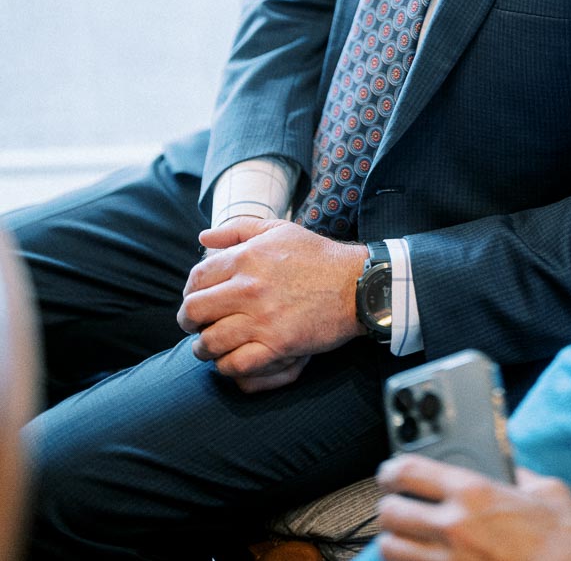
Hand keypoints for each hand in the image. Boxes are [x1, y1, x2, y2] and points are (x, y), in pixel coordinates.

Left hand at [177, 218, 366, 392]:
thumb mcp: (278, 230)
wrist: (356, 284)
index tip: (195, 300)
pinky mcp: (278, 345)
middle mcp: (249, 287)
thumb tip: (203, 237)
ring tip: (209, 346)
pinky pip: (235, 365)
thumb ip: (237, 229)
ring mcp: (262, 319)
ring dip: (203, 347)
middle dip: (188, 321)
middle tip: (195, 326)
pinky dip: (226, 366)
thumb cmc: (316, 255)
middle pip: (195, 311)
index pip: (197, 278)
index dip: (189, 292)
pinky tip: (230, 360)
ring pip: (209, 342)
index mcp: (247, 257)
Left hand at [376, 455, 570, 560]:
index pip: (410, 471)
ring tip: (404, 535)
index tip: (391, 472)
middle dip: (389, 506)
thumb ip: (520, 474)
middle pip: (390, 513)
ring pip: (391, 549)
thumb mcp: (549, 492)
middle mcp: (455, 527)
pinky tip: (420, 560)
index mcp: (474, 492)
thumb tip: (508, 466)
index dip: (392, 469)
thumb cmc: (566, 544)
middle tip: (396, 504)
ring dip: (393, 539)